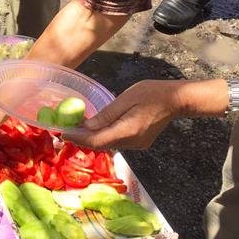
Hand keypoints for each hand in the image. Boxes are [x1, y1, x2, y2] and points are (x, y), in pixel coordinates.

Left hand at [63, 80, 184, 149]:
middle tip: (64, 129)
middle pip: (101, 145)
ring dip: (92, 138)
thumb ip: (106, 115)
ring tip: (75, 128)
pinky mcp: (139, 143)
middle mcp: (132, 143)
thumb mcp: (125, 99)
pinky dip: (103, 136)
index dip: (77, 138)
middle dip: (81, 138)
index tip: (61, 132)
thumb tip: (86, 127)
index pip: (97, 140)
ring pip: (108, 144)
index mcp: (128, 131)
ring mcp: (137, 145)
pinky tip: (95, 128)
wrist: (177, 99)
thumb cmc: (152, 93)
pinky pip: (116, 141)